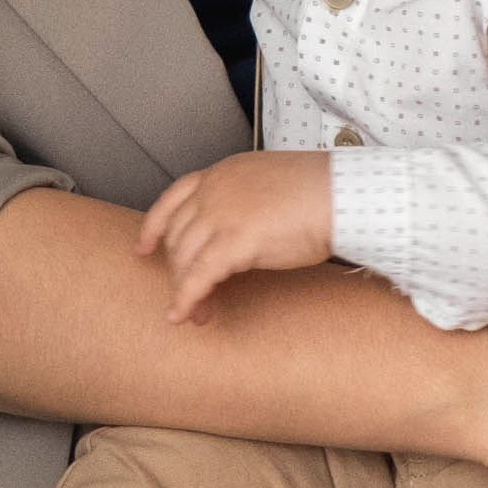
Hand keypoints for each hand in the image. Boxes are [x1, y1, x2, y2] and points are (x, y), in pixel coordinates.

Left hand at [138, 151, 333, 322]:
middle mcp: (215, 190)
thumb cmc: (323, 191)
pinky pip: (199, 277)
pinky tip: (185, 314)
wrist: (343, 194)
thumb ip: (246, 201)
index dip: (154, 225)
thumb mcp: (271, 185)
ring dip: (184, 291)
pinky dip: (187, 299)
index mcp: (224, 173)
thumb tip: (242, 229)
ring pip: (184, 258)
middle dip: (176, 270)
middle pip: (178, 235)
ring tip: (194, 314)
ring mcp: (221, 213)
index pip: (174, 197)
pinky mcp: (234, 240)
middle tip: (185, 298)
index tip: (144, 246)